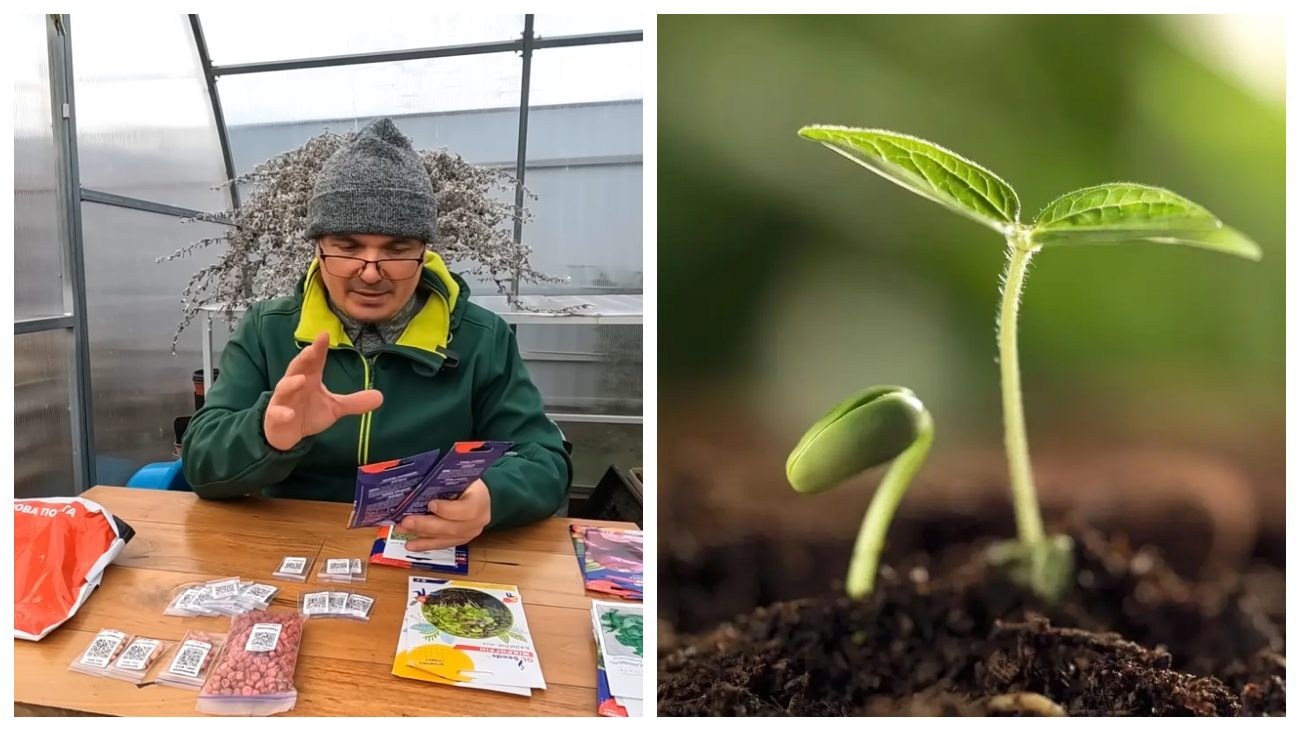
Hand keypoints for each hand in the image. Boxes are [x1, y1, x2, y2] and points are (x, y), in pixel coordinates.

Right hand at [264, 331, 383, 451]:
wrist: (286, 433)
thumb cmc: (309, 413)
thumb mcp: (335, 408)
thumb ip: (355, 401)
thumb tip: (381, 397)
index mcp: (310, 378)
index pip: (315, 361)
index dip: (319, 348)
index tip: (325, 334)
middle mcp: (294, 385)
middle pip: (298, 368)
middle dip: (304, 358)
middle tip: (312, 349)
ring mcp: (283, 400)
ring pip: (284, 388)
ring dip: (291, 383)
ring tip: (302, 380)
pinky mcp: (275, 417)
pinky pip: (277, 413)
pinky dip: (281, 413)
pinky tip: (289, 413)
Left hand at [400, 479, 491, 550]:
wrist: (482, 497)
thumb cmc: (469, 484)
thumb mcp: (463, 478)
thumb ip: (447, 481)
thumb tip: (421, 479)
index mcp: (480, 501)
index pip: (466, 510)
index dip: (447, 510)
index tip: (430, 504)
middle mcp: (477, 522)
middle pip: (451, 528)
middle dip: (426, 525)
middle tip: (406, 521)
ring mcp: (469, 534)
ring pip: (444, 539)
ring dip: (421, 536)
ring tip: (402, 532)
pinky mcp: (460, 541)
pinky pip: (442, 545)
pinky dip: (425, 545)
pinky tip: (410, 545)